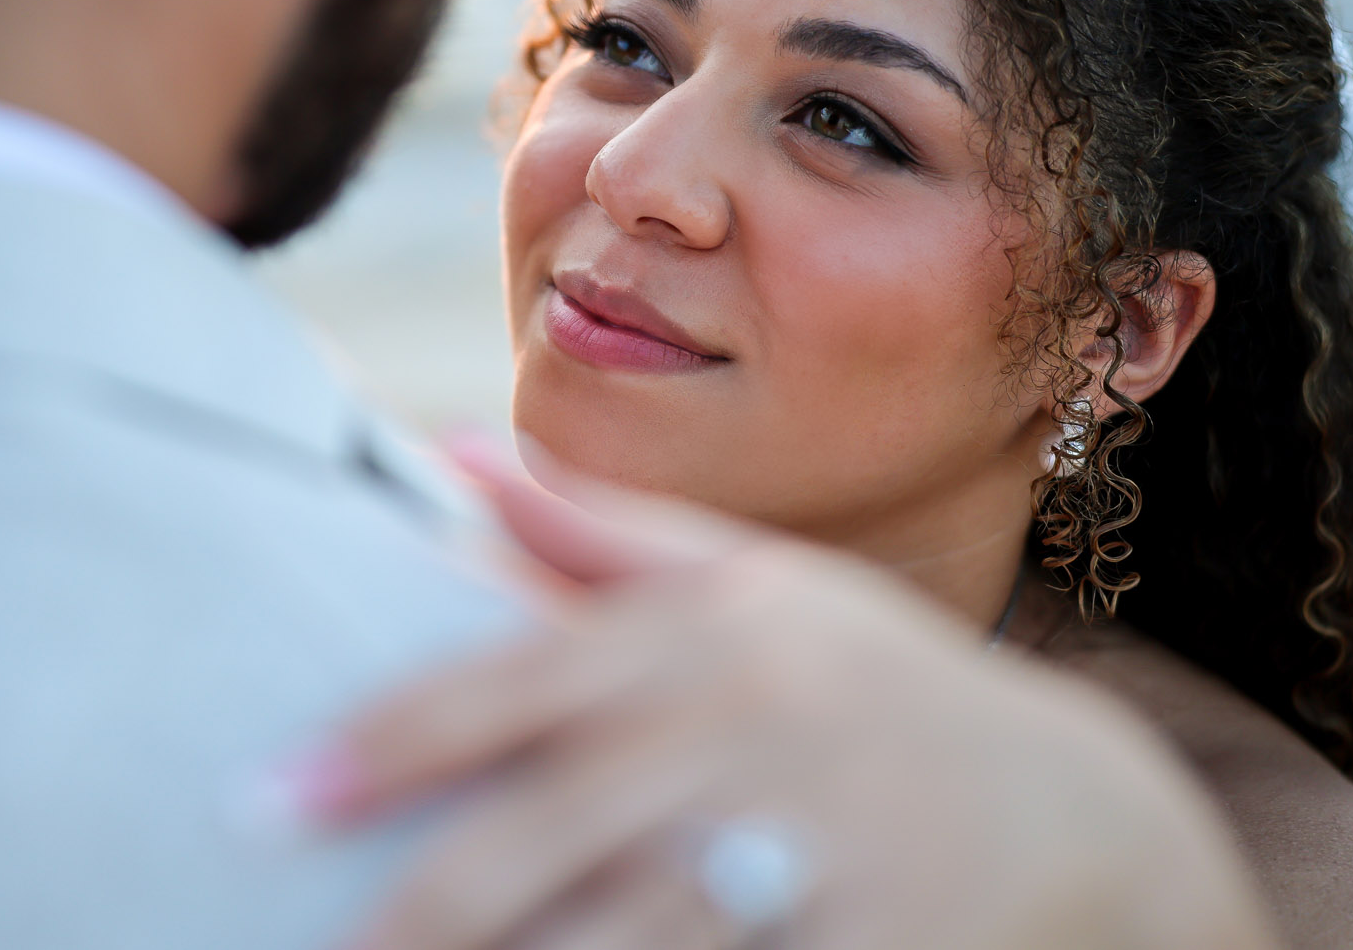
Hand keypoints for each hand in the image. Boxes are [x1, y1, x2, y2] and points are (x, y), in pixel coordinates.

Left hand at [285, 439, 1277, 949]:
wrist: (1077, 812)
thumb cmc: (875, 686)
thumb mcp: (755, 585)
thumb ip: (596, 533)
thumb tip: (447, 453)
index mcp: (706, 635)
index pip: (513, 684)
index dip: (384, 743)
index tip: (276, 793)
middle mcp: (750, 733)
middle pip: (546, 835)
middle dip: (419, 905)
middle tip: (321, 949)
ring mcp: (811, 852)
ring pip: (621, 936)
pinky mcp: (862, 947)